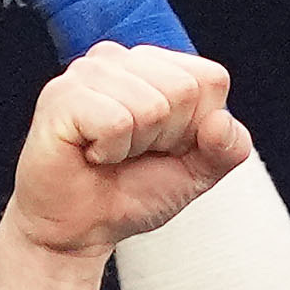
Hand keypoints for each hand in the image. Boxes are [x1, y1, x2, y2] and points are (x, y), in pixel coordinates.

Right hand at [0, 45, 254, 289]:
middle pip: (183, 89)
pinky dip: (109, 152)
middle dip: (166, 138)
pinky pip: (116, 122)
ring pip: (151, 106)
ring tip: (110, 154)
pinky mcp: (62, 96)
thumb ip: (228, 148)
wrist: (78, 231)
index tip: (163, 147)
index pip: (211, 79)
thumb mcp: (197, 173)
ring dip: (135, 147)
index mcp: (155, 65)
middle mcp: (121, 58)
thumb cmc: (131, 192)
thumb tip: (220, 121)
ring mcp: (88, 72)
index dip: (196, 128)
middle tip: (132, 154)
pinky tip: (90, 154)